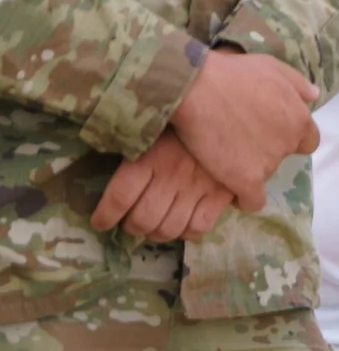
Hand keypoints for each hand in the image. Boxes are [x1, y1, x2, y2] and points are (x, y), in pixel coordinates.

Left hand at [90, 134, 238, 241]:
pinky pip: (199, 227)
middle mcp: (171, 176)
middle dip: (132, 228)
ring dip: (156, 235)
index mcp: (149, 157)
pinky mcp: (220, 195)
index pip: (120, 197)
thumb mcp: (151, 129)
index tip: (100, 222)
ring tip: (152, 230)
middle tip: (130, 226)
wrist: (227, 115)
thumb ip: (133, 150)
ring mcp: (197, 187)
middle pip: (144, 218)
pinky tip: (181, 228)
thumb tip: (112, 174)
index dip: (106, 216)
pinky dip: (186, 233)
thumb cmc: (180, 121)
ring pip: (170, 227)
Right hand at [167, 49, 321, 211]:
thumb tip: (314, 95)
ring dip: (249, 166)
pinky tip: (231, 188)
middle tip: (239, 136)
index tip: (267, 132)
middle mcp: (288, 143)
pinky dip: (244, 198)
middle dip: (266, 149)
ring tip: (223, 151)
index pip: (307, 141)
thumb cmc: (231, 72)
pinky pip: (252, 200)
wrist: (195, 87)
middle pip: (282, 155)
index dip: (288, 137)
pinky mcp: (246, 180)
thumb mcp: (270, 67)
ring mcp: (269, 164)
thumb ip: (296, 83)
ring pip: (264, 174)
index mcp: (299, 119)